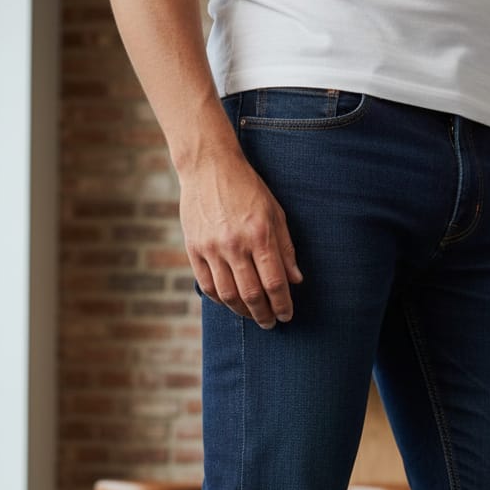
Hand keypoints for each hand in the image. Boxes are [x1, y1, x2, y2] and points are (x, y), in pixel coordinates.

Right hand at [179, 148, 302, 328]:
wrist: (208, 166)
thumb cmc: (247, 189)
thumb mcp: (274, 213)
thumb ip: (285, 248)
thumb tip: (296, 280)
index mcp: (259, 235)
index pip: (275, 282)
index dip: (283, 305)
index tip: (287, 316)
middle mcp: (235, 244)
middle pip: (252, 294)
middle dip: (264, 314)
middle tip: (270, 323)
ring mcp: (211, 248)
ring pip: (228, 295)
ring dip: (243, 312)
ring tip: (252, 315)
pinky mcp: (193, 248)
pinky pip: (207, 285)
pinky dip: (221, 300)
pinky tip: (231, 302)